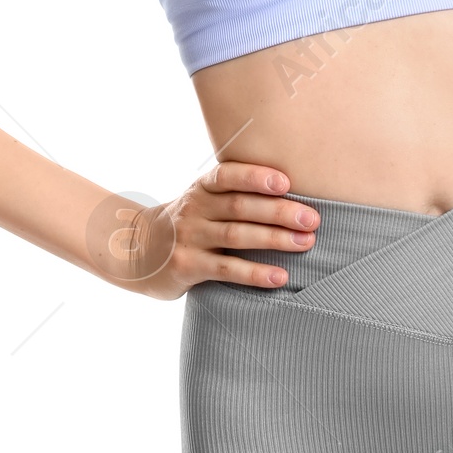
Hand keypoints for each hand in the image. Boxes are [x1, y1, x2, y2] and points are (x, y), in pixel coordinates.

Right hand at [84, 161, 319, 298]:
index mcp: (202, 187)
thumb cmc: (191, 222)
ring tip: (306, 243)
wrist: (139, 251)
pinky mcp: (187, 266)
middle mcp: (194, 208)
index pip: (228, 175)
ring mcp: (189, 238)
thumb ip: (237, 194)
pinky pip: (226, 269)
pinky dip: (256, 273)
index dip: (256, 177)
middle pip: (241, 207)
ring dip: (275, 240)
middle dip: (280, 212)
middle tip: (313, 219)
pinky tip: (280, 276)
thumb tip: (296, 195)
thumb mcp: (205, 200)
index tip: (286, 182)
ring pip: (237, 236)